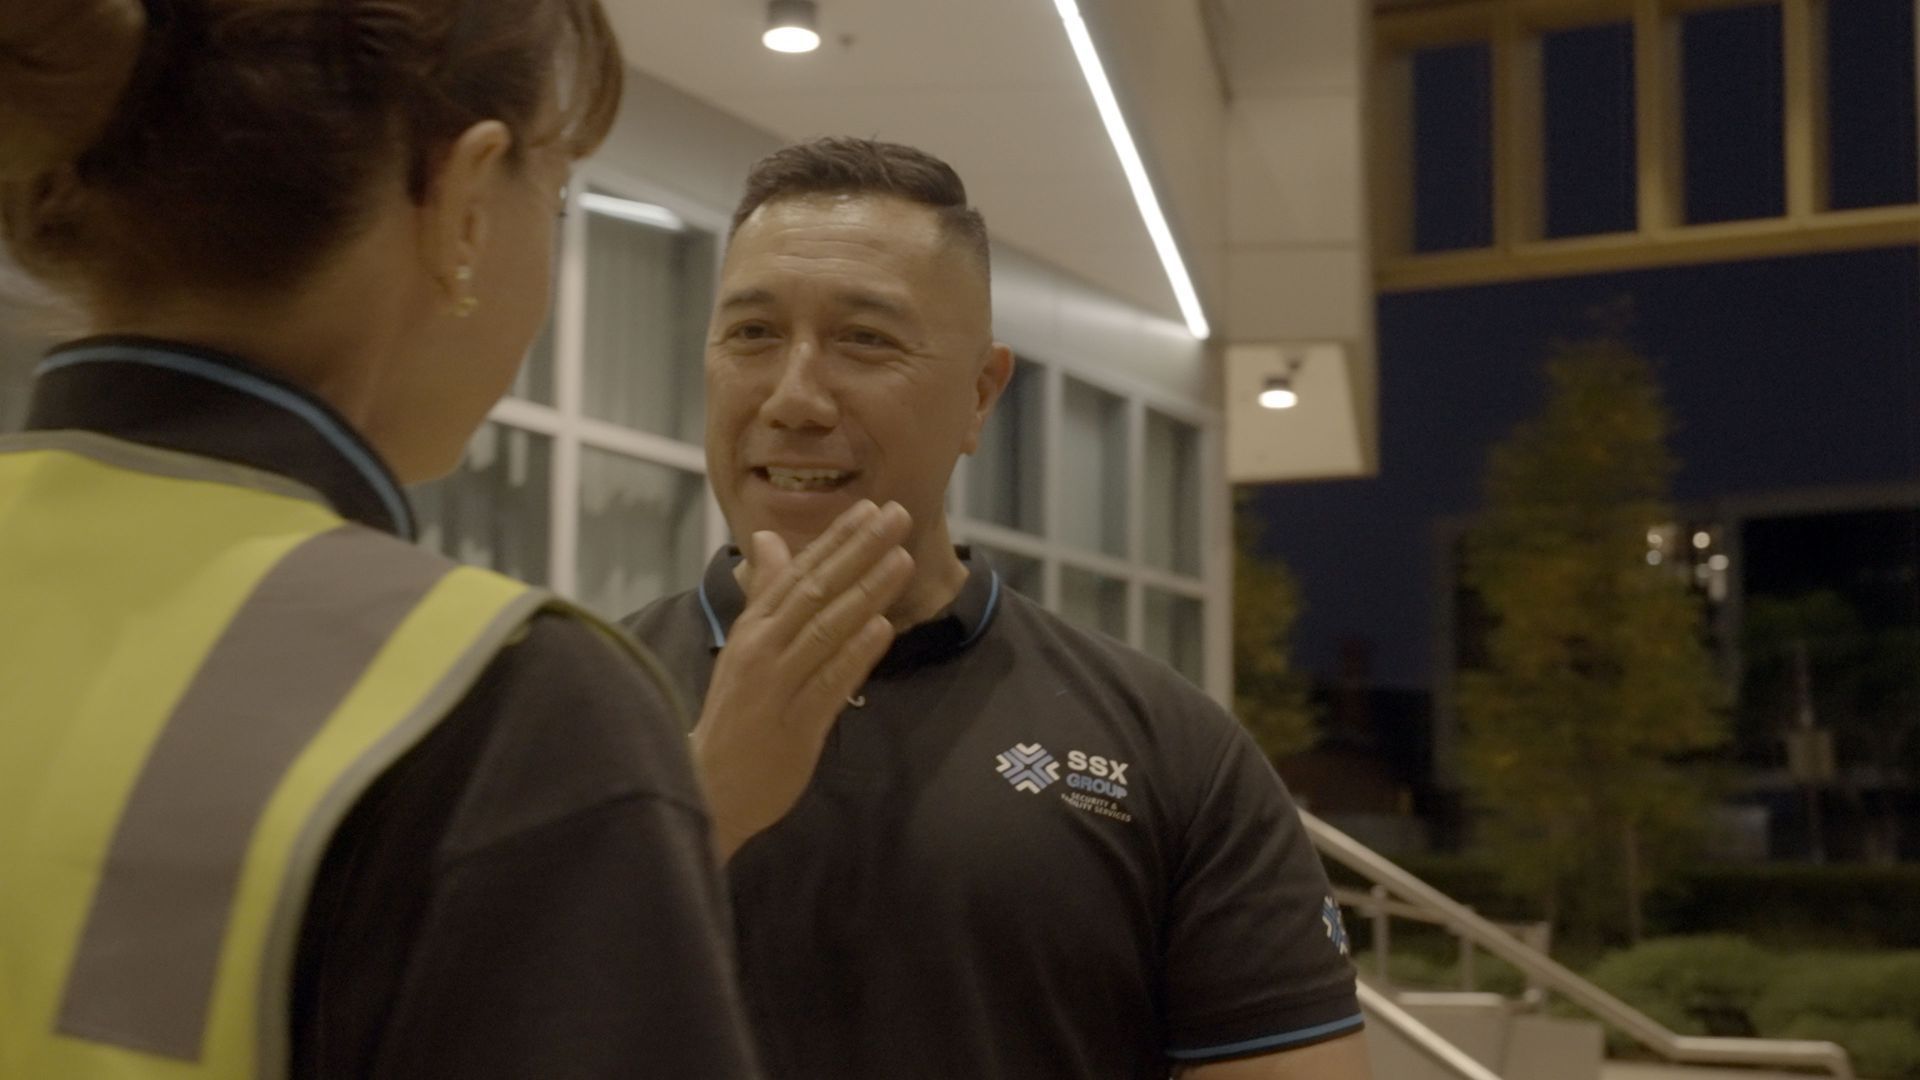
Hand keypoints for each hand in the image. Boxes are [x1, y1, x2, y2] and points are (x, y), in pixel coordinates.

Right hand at [691, 500, 914, 861]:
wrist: (705, 787)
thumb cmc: (733, 714)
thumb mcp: (743, 646)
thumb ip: (764, 594)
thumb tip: (768, 540)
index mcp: (752, 630)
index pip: (798, 574)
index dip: (835, 540)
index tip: (869, 508)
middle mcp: (763, 650)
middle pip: (816, 591)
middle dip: (859, 551)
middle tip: (897, 515)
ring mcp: (779, 687)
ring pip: (827, 630)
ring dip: (866, 592)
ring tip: (902, 559)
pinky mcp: (797, 726)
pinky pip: (829, 684)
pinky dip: (856, 654)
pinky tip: (883, 628)